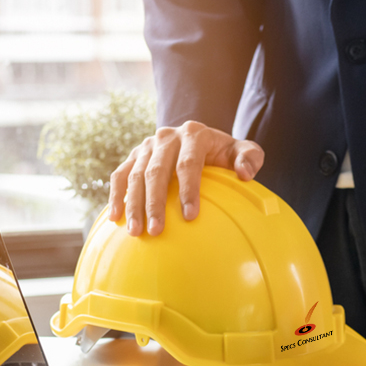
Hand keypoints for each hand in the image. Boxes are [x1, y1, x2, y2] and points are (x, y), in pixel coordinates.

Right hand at [108, 121, 263, 235]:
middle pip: (156, 171)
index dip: (188, 190)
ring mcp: (147, 146)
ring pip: (135, 175)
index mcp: (194, 134)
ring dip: (133, 205)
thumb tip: (245, 173)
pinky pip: (120, 176)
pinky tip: (115, 219)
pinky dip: (116, 196)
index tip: (190, 216)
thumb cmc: (225, 153)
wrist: (200, 139)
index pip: (188, 164)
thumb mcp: (243, 151)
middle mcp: (167, 137)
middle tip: (156, 230)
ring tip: (135, 231)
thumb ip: (250, 157)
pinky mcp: (134, 156)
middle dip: (155, 203)